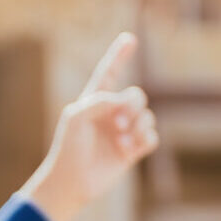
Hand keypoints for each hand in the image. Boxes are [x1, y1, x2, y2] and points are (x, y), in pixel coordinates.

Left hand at [20, 32, 160, 220]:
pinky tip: (127, 149)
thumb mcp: (76, 117)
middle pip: (137, 96)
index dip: (119, 56)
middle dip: (132, 105)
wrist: (72, 181)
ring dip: (138, 125)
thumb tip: (124, 102)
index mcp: (95, 101)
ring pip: (148, 116)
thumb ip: (99, 101)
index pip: (109, 73)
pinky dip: (143, 140)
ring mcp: (123, 132)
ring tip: (122, 138)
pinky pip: (152, 137)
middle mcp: (111, 114)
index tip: (130, 39)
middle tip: (118, 122)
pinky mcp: (132, 151)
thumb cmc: (69, 147)